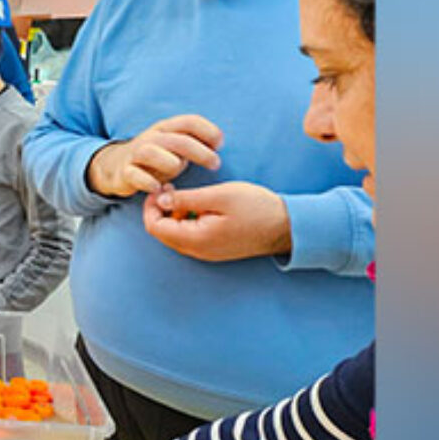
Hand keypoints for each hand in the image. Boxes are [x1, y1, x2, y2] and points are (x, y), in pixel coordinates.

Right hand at [86, 114, 223, 197]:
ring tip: (179, 172)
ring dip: (171, 164)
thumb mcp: (175, 146)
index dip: (208, 131)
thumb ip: (193, 143)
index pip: (189, 121)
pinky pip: (135, 175)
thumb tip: (217, 144)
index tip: (219, 145)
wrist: (117, 166)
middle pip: (177, 140)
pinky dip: (148, 182)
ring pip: (152, 152)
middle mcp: (151, 138)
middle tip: (215, 164)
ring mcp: (136, 154)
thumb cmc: (157, 158)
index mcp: (166, 128)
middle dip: (200, 152)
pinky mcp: (125, 172)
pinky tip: (159, 188)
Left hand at [142, 181, 291, 261]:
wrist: (287, 226)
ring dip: (173, 214)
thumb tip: (160, 199)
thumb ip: (186, 199)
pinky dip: (186, 220)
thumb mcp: (219, 196)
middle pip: (162, 232)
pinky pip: (189, 236)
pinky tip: (199, 205)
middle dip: (160, 209)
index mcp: (196, 239)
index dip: (151, 206)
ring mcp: (206, 253)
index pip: (155, 227)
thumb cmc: (256, 208)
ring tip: (186, 194)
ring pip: (175, 234)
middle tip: (171, 187)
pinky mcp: (214, 249)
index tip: (161, 186)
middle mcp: (197, 251)